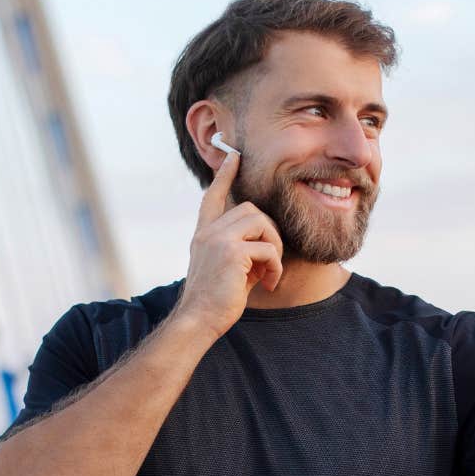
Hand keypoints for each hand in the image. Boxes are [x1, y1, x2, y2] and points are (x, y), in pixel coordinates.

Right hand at [174, 151, 283, 339]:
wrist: (199, 320)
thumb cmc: (216, 301)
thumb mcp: (228, 269)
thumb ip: (242, 250)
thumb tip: (268, 245)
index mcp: (204, 234)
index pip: (213, 196)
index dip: (225, 175)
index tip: (234, 155)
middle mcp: (208, 232)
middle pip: (250, 208)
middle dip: (269, 231)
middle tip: (272, 260)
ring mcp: (218, 239)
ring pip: (261, 222)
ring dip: (275, 247)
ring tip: (271, 270)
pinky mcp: (231, 253)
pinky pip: (268, 248)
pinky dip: (276, 267)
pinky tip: (269, 284)